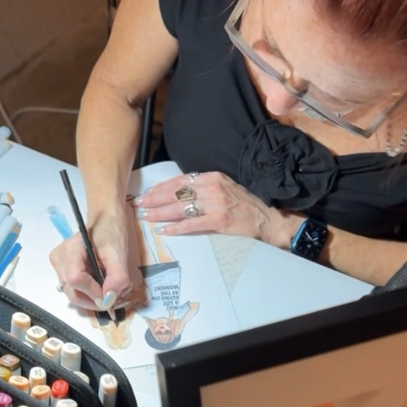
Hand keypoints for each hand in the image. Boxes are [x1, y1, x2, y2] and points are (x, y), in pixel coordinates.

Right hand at [49, 212, 135, 310]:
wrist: (106, 219)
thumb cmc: (112, 231)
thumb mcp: (119, 253)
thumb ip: (116, 278)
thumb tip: (108, 301)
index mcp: (70, 250)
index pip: (76, 280)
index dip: (94, 292)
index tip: (111, 293)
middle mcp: (59, 258)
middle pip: (72, 293)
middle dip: (94, 300)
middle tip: (112, 296)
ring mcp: (59, 265)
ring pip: (73, 294)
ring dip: (92, 297)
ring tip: (106, 286)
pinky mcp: (62, 270)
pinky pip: (74, 290)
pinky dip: (88, 292)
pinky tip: (98, 282)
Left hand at [133, 172, 291, 244]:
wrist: (267, 218)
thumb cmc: (243, 203)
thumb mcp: (223, 186)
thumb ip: (202, 186)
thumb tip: (177, 191)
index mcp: (211, 177)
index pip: (179, 180)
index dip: (160, 187)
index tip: (147, 192)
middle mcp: (211, 188)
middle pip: (176, 193)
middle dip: (155, 199)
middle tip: (139, 204)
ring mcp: (215, 204)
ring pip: (180, 208)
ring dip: (160, 213)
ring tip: (146, 216)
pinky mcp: (219, 221)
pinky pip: (192, 224)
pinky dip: (176, 228)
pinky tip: (164, 230)